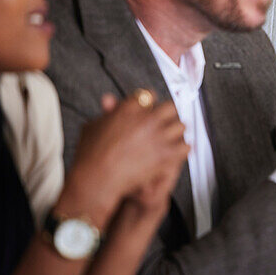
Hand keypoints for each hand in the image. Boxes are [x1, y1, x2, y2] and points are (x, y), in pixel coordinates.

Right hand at [64, 92, 188, 219]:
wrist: (96, 179)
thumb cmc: (90, 154)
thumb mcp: (94, 126)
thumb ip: (107, 112)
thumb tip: (108, 100)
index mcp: (129, 108)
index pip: (149, 95)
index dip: (149, 102)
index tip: (150, 108)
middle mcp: (147, 119)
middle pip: (170, 107)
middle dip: (167, 114)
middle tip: (165, 122)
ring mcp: (158, 137)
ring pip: (181, 126)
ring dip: (176, 131)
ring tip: (172, 137)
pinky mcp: (165, 155)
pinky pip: (185, 146)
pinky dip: (182, 149)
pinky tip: (176, 152)